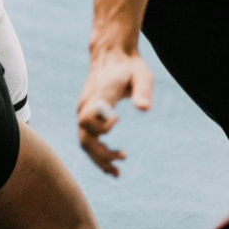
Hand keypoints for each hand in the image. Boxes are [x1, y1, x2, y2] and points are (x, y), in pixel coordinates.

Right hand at [77, 49, 153, 175]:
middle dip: (101, 154)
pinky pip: (87, 139)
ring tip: (117, 173)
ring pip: (84, 142)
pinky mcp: (86, 115)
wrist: (111, 56)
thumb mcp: (142, 75)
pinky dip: (97, 154)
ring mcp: (83, 111)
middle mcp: (86, 105)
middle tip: (123, 159)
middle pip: (85, 138)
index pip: (88, 118)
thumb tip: (144, 109)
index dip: (101, 126)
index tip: (119, 118)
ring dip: (99, 159)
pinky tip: (111, 164)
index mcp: (98, 96)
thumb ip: (143, 91)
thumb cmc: (129, 67)